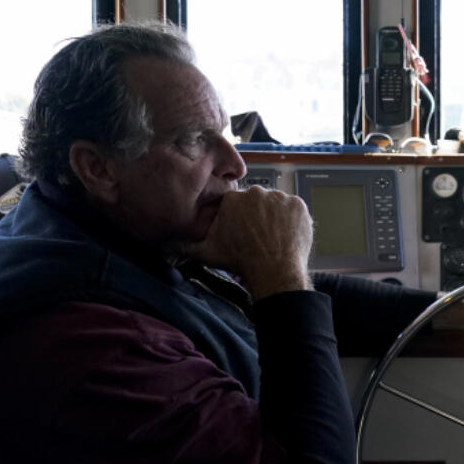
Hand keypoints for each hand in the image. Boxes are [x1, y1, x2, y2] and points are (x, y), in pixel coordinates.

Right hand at [181, 187, 313, 298]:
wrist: (273, 270)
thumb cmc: (240, 261)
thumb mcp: (207, 253)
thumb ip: (184, 246)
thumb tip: (165, 246)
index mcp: (233, 199)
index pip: (236, 203)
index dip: (239, 219)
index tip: (243, 233)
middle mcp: (256, 192)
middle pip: (257, 201)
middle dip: (257, 216)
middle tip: (258, 237)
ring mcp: (280, 197)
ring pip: (276, 204)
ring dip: (275, 216)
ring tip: (273, 238)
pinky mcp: (298, 204)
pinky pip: (294, 208)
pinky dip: (292, 219)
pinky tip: (285, 234)